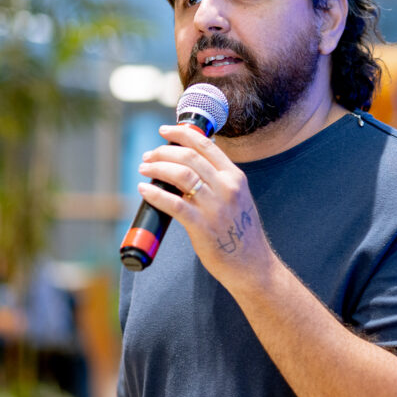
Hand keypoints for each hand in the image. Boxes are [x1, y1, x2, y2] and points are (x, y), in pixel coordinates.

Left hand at [136, 125, 276, 284]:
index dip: (181, 133)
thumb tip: (189, 168)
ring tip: (144, 169)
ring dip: (157, 168)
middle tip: (148, 156)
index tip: (165, 131)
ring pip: (180, 175)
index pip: (205, 144)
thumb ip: (220, 182)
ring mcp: (215, 206)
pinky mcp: (202, 226)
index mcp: (235, 177)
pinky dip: (156, 193)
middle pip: (189, 157)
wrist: (252, 265)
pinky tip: (145, 190)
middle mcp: (226, 187)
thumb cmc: (241, 234)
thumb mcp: (238, 198)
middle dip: (163, 152)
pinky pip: (174, 204)